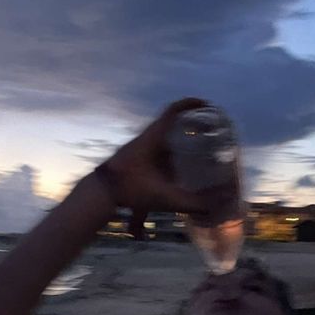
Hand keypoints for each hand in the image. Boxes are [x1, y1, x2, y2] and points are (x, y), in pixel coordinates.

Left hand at [103, 98, 207, 215]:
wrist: (101, 194)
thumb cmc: (129, 191)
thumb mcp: (164, 198)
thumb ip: (190, 205)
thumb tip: (213, 210)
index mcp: (153, 138)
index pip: (172, 111)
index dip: (190, 104)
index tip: (205, 105)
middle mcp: (146, 139)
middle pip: (171, 124)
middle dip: (189, 125)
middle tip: (208, 131)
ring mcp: (139, 147)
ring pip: (163, 138)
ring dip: (178, 140)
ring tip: (197, 149)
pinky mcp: (135, 158)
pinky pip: (156, 151)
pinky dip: (169, 155)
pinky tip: (177, 169)